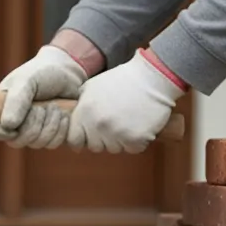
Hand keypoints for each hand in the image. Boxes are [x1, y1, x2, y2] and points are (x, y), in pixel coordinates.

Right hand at [0, 45, 87, 148]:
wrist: (67, 72)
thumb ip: (16, 101)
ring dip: (49, 124)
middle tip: (41, 107)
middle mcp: (14, 125)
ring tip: (54, 107)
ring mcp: (32, 132)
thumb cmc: (41, 73)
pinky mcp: (50, 136)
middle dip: (32, 125)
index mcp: (1, 109)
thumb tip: (7, 125)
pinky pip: (52, 144)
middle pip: (16, 142)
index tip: (12, 127)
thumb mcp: (26, 81)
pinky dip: (60, 129)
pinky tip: (63, 115)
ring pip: (36, 144)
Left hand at [67, 50, 184, 153]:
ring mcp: (116, 133)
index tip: (89, 136)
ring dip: (120, 140)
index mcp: (84, 112)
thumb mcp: (92, 86)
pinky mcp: (135, 139)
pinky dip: (137, 141)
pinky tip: (139, 125)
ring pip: (114, 148)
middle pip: (95, 146)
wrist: (152, 77)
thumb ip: (80, 104)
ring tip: (128, 121)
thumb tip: (72, 118)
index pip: (74, 140)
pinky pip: (132, 149)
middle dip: (103, 138)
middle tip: (115, 123)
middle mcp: (97, 125)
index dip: (81, 139)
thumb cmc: (123, 79)